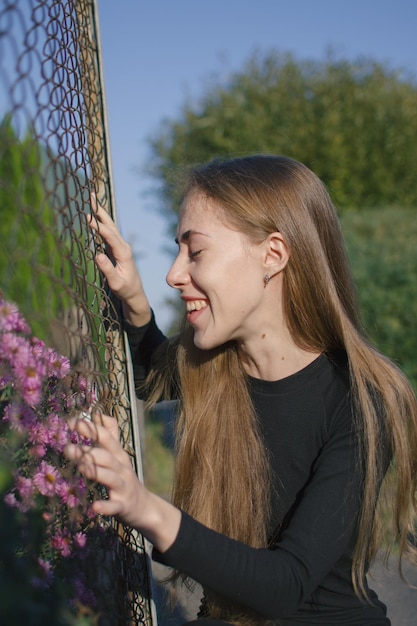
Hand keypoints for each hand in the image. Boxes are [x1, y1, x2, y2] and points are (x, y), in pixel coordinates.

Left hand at [65, 413, 180, 551]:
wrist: (143, 506)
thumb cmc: (123, 477)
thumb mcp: (119, 455)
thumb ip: (110, 434)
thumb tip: (98, 414)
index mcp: (118, 454)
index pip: (106, 437)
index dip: (90, 428)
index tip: (71, 421)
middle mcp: (122, 468)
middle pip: (106, 456)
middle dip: (88, 451)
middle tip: (67, 448)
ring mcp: (123, 487)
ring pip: (110, 477)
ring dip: (96, 472)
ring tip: (80, 468)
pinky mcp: (123, 505)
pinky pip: (114, 506)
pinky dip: (105, 506)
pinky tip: (94, 507)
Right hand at [88, 195, 150, 326]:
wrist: (134, 292)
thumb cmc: (124, 289)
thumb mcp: (115, 282)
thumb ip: (107, 269)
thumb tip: (97, 255)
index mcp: (123, 252)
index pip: (109, 235)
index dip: (98, 226)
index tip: (87, 217)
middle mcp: (123, 245)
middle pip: (110, 224)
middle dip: (99, 210)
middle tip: (89, 195)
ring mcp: (120, 245)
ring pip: (109, 225)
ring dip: (100, 213)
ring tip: (91, 200)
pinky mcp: (116, 247)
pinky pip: (107, 231)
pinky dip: (100, 222)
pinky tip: (93, 216)